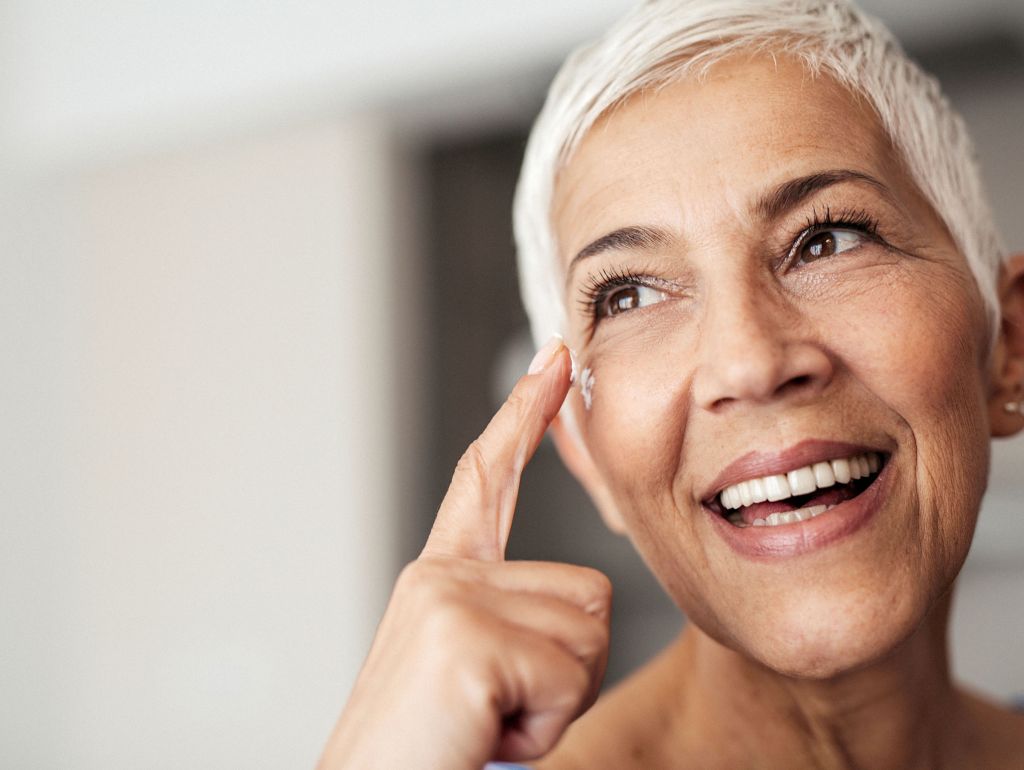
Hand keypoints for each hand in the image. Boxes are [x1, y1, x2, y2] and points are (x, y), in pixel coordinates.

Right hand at [317, 338, 611, 769]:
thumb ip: (514, 621)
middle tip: (497, 710)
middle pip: (589, 592)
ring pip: (589, 634)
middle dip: (568, 668)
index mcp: (442, 583)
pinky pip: (567, 675)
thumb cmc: (426, 751)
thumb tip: (583, 608)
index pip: (485, 478)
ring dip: (554, 700)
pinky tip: (484, 730)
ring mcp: (449, 598)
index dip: (523, 415)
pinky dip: (542, 725)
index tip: (555, 360)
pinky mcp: (463, 635)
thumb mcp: (474, 673)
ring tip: (485, 722)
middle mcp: (440, 577)